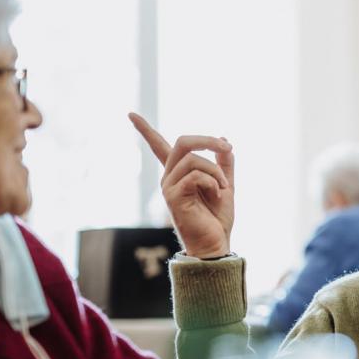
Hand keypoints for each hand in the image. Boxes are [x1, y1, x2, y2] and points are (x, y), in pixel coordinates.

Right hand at [129, 113, 233, 258]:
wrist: (215, 244)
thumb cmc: (217, 219)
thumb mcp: (226, 185)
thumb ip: (224, 164)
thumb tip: (224, 140)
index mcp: (179, 174)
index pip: (158, 147)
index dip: (145, 130)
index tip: (130, 113)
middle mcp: (169, 178)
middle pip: (182, 142)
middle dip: (208, 141)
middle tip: (228, 148)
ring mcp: (168, 186)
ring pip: (193, 159)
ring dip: (216, 171)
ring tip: (224, 189)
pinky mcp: (172, 196)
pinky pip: (195, 175)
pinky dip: (213, 182)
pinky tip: (218, 195)